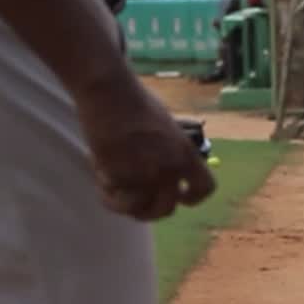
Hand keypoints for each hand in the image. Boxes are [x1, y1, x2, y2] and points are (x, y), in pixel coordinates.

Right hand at [74, 76, 215, 220]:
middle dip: (150, 208)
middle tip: (134, 199)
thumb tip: (166, 177)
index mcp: (186, 153)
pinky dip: (105, 192)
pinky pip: (114, 199)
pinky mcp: (121, 177)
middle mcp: (170, 168)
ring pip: (138, 210)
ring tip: (112, 186)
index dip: (191, 198)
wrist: (109, 94)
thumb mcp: (167, 128)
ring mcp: (145, 175)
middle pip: (166, 209)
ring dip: (124, 202)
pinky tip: (99, 173)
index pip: (204, 189)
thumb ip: (171, 154)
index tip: (178, 197)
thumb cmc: (135, 104)